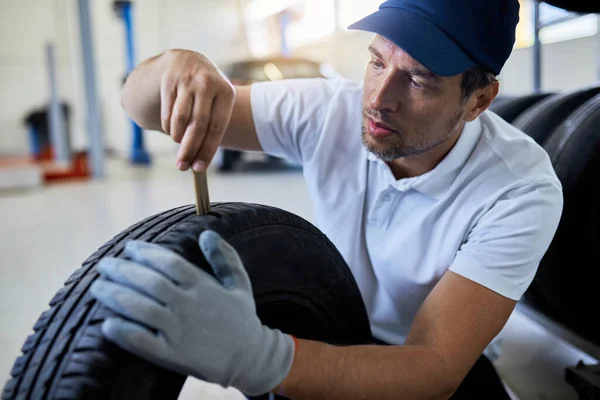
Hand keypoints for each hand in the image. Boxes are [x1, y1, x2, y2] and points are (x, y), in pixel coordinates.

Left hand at [89, 231, 295, 395]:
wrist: (250, 358)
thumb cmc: (242, 318)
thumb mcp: (239, 283)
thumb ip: (225, 257)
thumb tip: (206, 234)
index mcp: (203, 286)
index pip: (169, 263)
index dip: (146, 253)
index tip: (129, 247)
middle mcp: (189, 305)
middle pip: (149, 283)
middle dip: (122, 270)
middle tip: (104, 264)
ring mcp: (180, 331)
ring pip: (141, 309)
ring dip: (115, 296)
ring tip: (98, 287)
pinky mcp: (173, 355)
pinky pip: (142, 342)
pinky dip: (123, 333)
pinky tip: (107, 324)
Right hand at [160, 50, 235, 171]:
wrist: (187, 60)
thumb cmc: (206, 92)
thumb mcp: (217, 102)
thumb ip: (211, 128)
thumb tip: (199, 162)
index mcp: (226, 92)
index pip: (217, 128)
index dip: (207, 150)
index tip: (199, 168)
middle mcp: (208, 84)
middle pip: (198, 125)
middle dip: (189, 149)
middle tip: (182, 166)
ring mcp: (187, 80)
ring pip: (180, 119)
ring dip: (177, 138)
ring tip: (178, 144)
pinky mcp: (169, 79)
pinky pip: (167, 112)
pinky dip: (168, 126)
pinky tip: (170, 130)